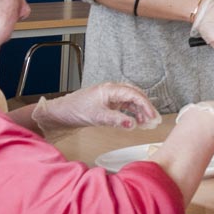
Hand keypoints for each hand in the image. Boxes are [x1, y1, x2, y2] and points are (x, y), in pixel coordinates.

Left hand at [32, 83, 160, 133]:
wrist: (59, 113)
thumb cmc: (74, 110)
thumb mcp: (97, 116)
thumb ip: (116, 120)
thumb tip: (133, 124)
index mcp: (111, 89)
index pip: (135, 95)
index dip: (146, 106)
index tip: (152, 117)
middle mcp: (112, 91)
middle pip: (136, 96)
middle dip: (147, 108)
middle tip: (154, 120)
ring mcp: (110, 97)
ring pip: (132, 102)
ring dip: (140, 112)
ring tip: (147, 123)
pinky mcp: (108, 104)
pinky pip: (125, 107)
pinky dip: (132, 114)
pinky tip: (135, 121)